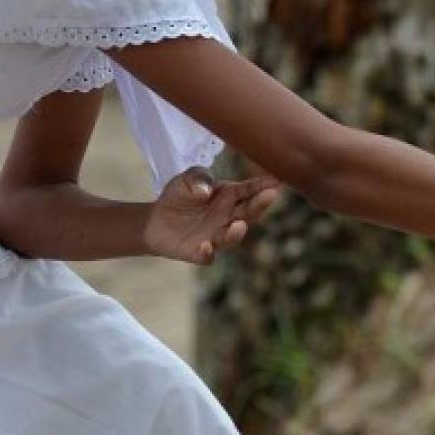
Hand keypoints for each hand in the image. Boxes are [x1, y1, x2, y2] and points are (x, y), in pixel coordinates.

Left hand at [143, 167, 281, 264]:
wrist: (156, 221)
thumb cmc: (179, 195)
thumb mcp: (186, 179)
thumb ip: (198, 178)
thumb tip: (206, 191)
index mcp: (229, 196)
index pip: (250, 189)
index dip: (264, 184)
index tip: (278, 180)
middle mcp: (229, 217)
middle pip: (249, 212)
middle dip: (261, 204)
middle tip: (270, 195)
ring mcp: (216, 235)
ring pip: (233, 237)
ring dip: (237, 233)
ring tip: (239, 225)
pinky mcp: (200, 252)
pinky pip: (208, 256)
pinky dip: (207, 254)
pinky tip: (204, 247)